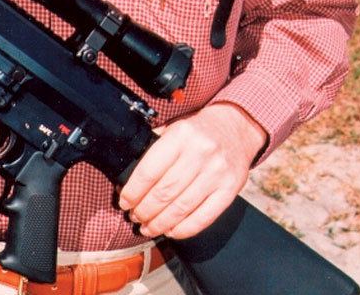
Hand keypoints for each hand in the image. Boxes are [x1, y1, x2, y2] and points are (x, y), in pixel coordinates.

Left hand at [119, 102, 266, 238]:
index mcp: (181, 135)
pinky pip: (203, 217)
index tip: (124, 202)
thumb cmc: (197, 131)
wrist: (235, 127)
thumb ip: (154, 146)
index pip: (150, 170)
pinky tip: (171, 230)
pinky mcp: (230, 190)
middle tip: (134, 217)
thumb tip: (128, 173)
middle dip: (145, 210)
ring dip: (160, 223)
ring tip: (148, 228)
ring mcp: (217, 173)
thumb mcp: (174, 127)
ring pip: (181, 208)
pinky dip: (184, 229)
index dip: (134, 191)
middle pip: (165, 192)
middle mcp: (200, 153)